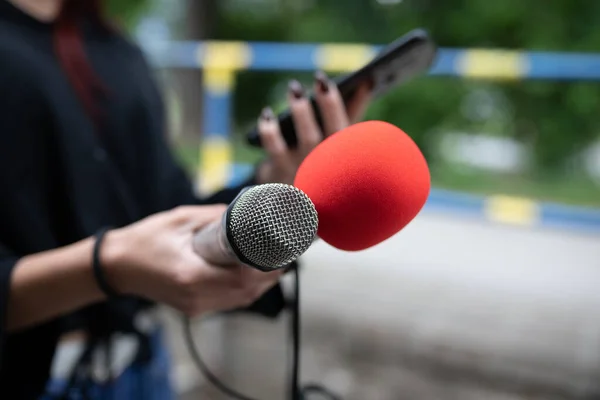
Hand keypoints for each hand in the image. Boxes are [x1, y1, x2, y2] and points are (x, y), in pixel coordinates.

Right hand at [101, 205, 283, 316]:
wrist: (117, 266)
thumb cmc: (145, 240)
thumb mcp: (182, 219)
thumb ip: (217, 217)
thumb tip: (248, 212)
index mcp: (192, 275)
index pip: (243, 279)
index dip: (268, 267)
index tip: (283, 252)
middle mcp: (196, 296)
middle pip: (247, 293)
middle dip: (270, 275)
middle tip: (285, 254)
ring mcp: (195, 306)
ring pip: (241, 300)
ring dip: (261, 284)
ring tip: (274, 263)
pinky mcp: (194, 308)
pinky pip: (229, 302)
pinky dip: (245, 290)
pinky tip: (252, 275)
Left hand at [256, 71, 371, 184]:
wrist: (295, 208)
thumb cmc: (320, 166)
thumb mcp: (337, 142)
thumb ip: (352, 111)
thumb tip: (367, 81)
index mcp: (345, 158)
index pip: (349, 130)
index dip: (344, 105)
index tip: (344, 80)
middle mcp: (328, 166)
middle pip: (332, 133)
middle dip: (328, 104)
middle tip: (320, 79)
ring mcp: (304, 170)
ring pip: (306, 139)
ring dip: (301, 112)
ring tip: (296, 88)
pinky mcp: (280, 174)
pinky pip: (274, 148)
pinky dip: (270, 128)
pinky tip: (267, 115)